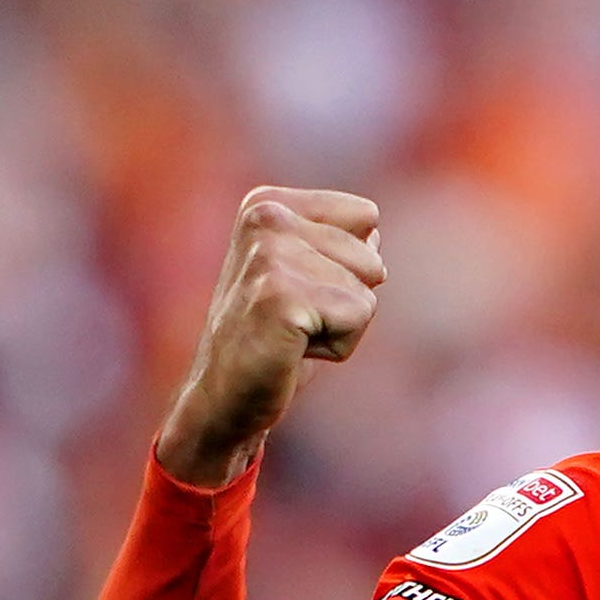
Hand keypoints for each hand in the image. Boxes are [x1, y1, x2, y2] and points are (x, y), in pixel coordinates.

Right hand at [153, 187, 385, 488]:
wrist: (225, 396)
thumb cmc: (275, 338)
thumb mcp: (309, 274)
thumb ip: (343, 244)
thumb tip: (374, 231)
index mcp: (269, 202)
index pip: (366, 216)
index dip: (350, 265)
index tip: (302, 290)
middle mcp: (265, 217)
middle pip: (372, 256)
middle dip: (349, 299)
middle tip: (296, 319)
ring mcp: (270, 255)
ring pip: (367, 290)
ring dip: (342, 326)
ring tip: (293, 334)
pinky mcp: (281, 297)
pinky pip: (358, 316)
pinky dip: (338, 346)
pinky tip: (294, 350)